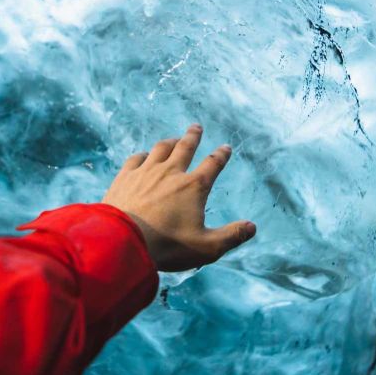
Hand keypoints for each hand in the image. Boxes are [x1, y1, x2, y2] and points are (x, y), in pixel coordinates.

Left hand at [102, 123, 255, 271]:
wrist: (123, 241)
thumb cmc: (167, 246)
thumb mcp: (206, 247)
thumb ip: (231, 236)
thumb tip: (252, 227)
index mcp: (194, 187)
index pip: (212, 164)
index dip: (221, 155)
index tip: (226, 148)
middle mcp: (171, 172)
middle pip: (185, 147)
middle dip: (193, 137)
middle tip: (196, 127)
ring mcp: (146, 172)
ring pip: (160, 148)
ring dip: (170, 141)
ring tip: (174, 139)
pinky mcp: (125, 177)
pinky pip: (136, 158)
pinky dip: (143, 155)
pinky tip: (143, 156)